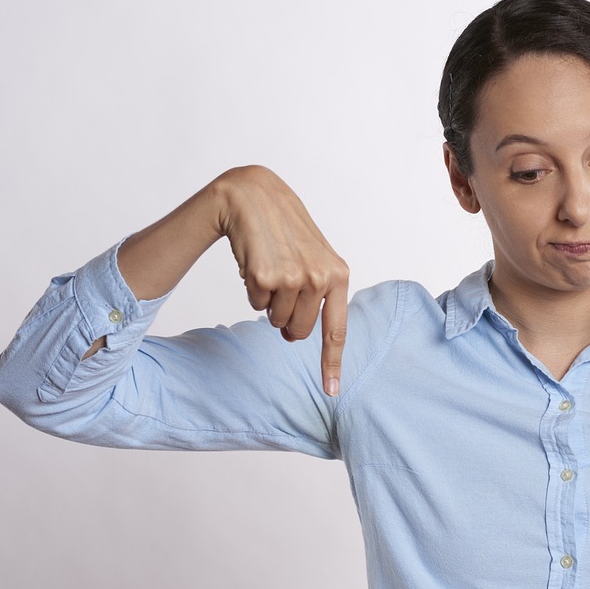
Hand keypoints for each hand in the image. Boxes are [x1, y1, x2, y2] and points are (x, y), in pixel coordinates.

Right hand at [218, 166, 349, 395]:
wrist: (253, 197)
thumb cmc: (284, 230)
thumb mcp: (315, 257)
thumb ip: (318, 293)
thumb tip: (296, 335)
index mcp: (338, 275)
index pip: (337, 330)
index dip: (332, 363)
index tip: (332, 391)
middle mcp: (320, 278)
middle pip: (299, 331)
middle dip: (286, 320)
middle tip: (280, 287)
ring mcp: (294, 277)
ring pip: (275, 320)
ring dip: (268, 302)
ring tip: (270, 268)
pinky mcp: (266, 276)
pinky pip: (255, 304)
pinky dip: (251, 289)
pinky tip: (256, 261)